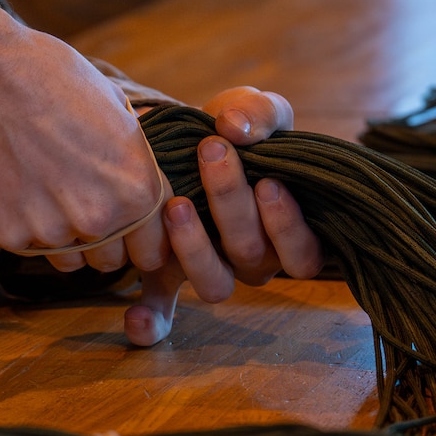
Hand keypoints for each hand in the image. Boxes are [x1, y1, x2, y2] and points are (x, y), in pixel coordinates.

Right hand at [0, 4, 158, 255]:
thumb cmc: (56, 80)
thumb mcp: (119, 113)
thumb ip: (138, 165)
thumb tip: (153, 189)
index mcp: (136, 189)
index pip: (153, 253)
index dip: (141, 242)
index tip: (127, 231)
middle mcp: (98, 217)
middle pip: (111, 262)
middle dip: (101, 242)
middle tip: (79, 202)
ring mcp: (50, 229)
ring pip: (69, 261)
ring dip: (62, 238)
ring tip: (45, 189)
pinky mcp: (7, 233)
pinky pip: (27, 248)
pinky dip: (21, 226)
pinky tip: (15, 183)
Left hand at [119, 87, 324, 345]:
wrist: (187, 138)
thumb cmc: (237, 132)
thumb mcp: (256, 113)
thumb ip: (260, 114)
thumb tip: (236, 126)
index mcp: (286, 234)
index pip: (302, 252)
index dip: (287, 224)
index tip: (268, 181)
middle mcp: (252, 261)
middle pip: (252, 256)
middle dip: (231, 203)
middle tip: (211, 152)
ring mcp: (210, 271)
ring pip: (214, 284)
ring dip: (195, 249)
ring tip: (175, 204)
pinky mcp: (167, 277)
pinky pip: (165, 312)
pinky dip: (151, 322)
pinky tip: (133, 318)